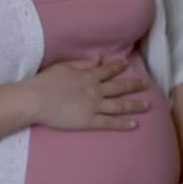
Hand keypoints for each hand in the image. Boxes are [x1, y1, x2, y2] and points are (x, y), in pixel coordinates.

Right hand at [28, 58, 149, 130]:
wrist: (35, 100)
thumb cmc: (44, 82)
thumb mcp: (64, 67)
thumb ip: (83, 64)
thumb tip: (99, 58)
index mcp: (88, 76)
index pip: (108, 70)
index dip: (119, 67)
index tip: (128, 64)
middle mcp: (95, 90)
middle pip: (119, 87)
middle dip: (134, 86)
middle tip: (146, 85)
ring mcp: (94, 106)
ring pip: (120, 106)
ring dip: (135, 105)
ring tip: (147, 105)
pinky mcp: (89, 121)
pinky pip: (110, 123)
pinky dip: (123, 124)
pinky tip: (135, 124)